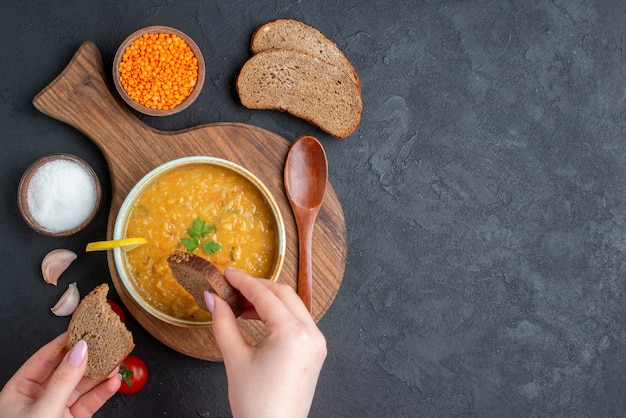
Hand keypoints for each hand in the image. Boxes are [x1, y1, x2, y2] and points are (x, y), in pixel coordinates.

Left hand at [0, 332, 120, 417]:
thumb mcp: (43, 410)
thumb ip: (64, 380)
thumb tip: (79, 351)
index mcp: (19, 390)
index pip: (44, 357)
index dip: (65, 341)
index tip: (83, 329)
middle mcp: (37, 398)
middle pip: (67, 369)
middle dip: (88, 356)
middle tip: (106, 342)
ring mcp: (56, 410)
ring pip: (82, 385)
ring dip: (100, 373)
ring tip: (116, 359)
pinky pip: (90, 402)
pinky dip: (103, 392)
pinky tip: (113, 381)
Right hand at [205, 267, 326, 417]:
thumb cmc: (257, 404)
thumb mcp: (234, 359)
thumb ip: (223, 323)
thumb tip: (213, 299)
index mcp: (292, 334)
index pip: (266, 295)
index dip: (243, 281)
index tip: (227, 273)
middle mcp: (311, 334)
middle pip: (283, 294)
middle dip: (257, 288)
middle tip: (232, 288)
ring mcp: (316, 343)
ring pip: (293, 305)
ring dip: (268, 300)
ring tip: (241, 305)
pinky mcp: (315, 351)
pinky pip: (298, 321)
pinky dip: (279, 315)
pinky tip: (258, 318)